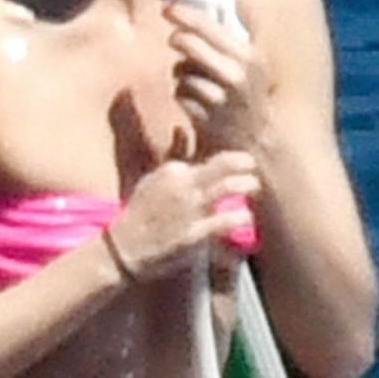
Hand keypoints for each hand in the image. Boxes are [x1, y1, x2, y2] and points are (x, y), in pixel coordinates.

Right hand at [106, 151, 260, 280]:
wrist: (124, 249)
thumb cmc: (141, 213)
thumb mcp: (153, 179)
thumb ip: (173, 156)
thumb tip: (180, 129)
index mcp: (174, 170)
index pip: (213, 158)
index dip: (233, 160)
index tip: (244, 163)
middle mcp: (182, 184)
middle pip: (225, 165)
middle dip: (245, 165)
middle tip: (253, 170)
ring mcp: (189, 208)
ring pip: (230, 187)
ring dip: (248, 185)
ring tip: (254, 189)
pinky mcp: (194, 233)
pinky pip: (226, 220)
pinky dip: (241, 217)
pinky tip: (246, 217)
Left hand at [165, 0, 270, 154]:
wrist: (253, 138)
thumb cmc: (246, 92)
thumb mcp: (249, 61)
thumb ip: (229, 35)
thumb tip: (209, 1)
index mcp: (248, 56)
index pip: (209, 26)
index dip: (184, 14)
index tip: (166, 7)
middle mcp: (236, 75)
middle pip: (188, 44)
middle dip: (177, 39)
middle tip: (175, 40)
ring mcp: (220, 98)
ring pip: (181, 70)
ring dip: (182, 72)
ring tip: (198, 79)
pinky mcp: (205, 117)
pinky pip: (179, 93)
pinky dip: (182, 94)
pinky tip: (196, 100)